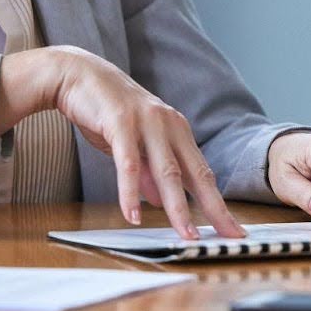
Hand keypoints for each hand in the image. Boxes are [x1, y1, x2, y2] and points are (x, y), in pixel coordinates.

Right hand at [0, 46, 242, 240]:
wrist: (78, 74)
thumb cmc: (106, 112)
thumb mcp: (133, 145)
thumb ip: (148, 170)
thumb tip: (158, 200)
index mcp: (177, 131)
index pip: (203, 174)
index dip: (218, 203)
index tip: (232, 229)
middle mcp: (169, 125)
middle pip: (196, 175)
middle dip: (213, 209)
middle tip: (228, 236)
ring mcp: (147, 123)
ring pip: (168, 172)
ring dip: (178, 207)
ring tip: (186, 235)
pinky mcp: (121, 122)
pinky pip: (129, 163)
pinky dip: (131, 191)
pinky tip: (132, 214)